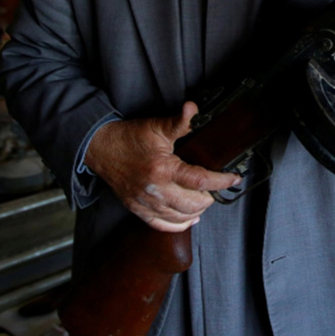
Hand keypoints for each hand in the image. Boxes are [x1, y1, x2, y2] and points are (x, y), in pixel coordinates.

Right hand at [85, 102, 240, 232]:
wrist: (101, 149)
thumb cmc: (129, 138)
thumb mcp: (156, 127)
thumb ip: (179, 122)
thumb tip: (193, 109)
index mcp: (162, 169)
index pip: (200, 181)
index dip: (221, 181)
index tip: (233, 179)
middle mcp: (155, 191)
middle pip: (193, 204)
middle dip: (210, 197)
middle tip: (215, 186)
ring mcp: (146, 203)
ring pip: (181, 218)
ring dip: (197, 210)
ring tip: (204, 198)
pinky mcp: (138, 210)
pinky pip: (163, 226)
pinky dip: (180, 224)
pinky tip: (189, 217)